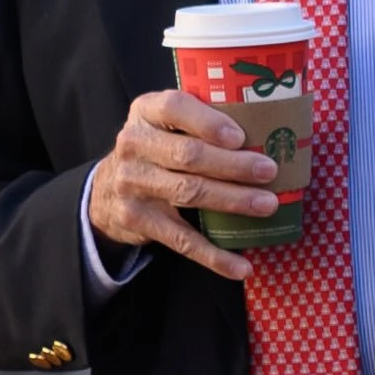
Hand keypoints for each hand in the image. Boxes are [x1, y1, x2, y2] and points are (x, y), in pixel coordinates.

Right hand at [87, 89, 279, 285]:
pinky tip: (241, 266)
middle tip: (269, 171)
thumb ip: (200, 120)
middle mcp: (134, 145)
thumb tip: (269, 131)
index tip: (240, 137)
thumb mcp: (165, 123)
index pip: (174, 107)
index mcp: (146, 112)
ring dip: (232, 201)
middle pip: (188, 155)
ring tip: (267, 205)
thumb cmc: (156, 148)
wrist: (105, 190)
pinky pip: (181, 240)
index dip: (208, 122)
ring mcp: (133, 184)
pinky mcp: (138, 220)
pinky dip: (214, 255)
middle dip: (233, 165)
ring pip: (189, 192)